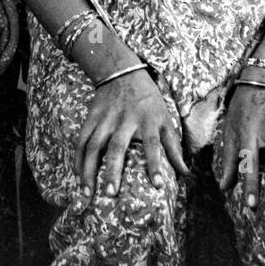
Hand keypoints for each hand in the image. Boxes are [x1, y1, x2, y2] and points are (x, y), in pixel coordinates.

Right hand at [76, 70, 189, 198]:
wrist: (122, 72)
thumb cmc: (148, 101)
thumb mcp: (165, 118)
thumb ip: (174, 147)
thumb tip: (186, 174)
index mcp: (147, 120)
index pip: (153, 144)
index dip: (156, 164)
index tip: (158, 185)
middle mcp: (125, 120)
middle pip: (118, 146)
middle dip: (113, 170)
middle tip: (111, 193)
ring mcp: (105, 119)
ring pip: (95, 145)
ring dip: (89, 169)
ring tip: (87, 192)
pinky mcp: (91, 118)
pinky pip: (82, 140)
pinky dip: (78, 158)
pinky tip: (78, 176)